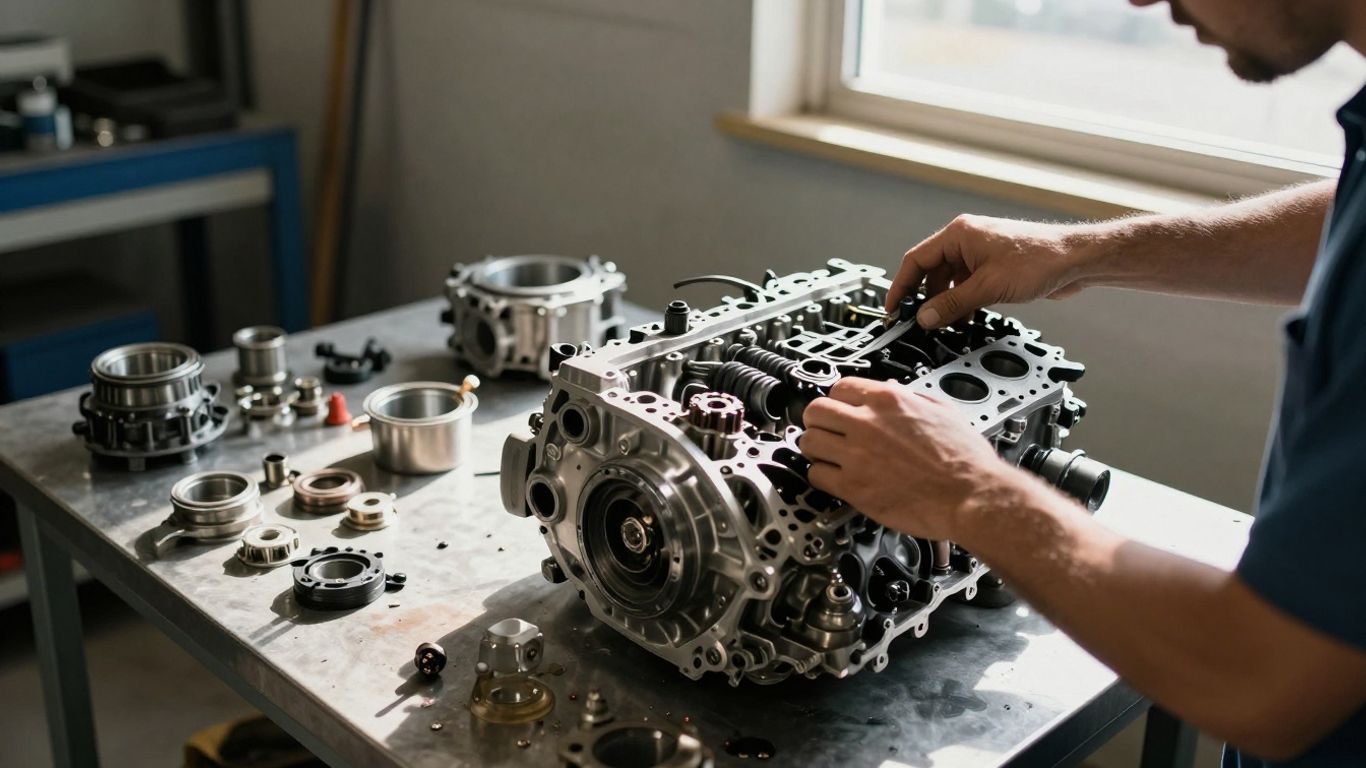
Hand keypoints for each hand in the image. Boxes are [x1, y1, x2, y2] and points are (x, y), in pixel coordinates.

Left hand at [800, 377, 1023, 540]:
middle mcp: (867, 423)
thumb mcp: (942, 410)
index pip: (840, 388)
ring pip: (809, 442)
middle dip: (819, 422)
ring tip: (828, 456)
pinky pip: (816, 475)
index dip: (838, 401)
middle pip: (816, 411)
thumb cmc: (965, 459)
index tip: (839, 411)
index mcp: (889, 400)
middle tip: (825, 432)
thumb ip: (911, 396)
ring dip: (816, 449)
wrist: (972, 495)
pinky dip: (822, 476)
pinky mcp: (853, 486)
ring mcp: (857, 455)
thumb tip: (894, 388)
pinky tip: (835, 478)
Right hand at [886, 214, 1101, 327]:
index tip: (894, 308)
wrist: (1075, 260)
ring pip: (949, 281)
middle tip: (918, 322)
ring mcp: (980, 253)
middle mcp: (966, 240)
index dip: (901, 286)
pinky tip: (964, 319)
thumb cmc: (1039, 260)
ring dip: (946, 304)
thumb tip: (925, 317)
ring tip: (945, 325)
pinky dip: (962, 302)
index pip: (916, 260)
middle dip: (925, 299)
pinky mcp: (993, 267)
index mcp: (959, 234)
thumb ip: (952, 304)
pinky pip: (967, 285)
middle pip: (931, 272)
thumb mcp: (987, 287)